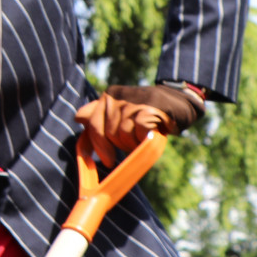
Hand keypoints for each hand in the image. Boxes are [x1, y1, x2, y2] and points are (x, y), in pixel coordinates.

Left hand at [74, 83, 200, 166]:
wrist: (179, 101)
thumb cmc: (148, 113)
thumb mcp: (122, 112)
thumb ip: (100, 114)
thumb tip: (78, 117)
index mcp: (107, 97)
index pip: (93, 125)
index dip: (99, 146)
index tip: (108, 161)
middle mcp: (116, 96)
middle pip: (109, 134)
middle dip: (122, 144)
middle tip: (136, 140)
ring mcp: (131, 100)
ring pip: (124, 135)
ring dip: (135, 142)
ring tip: (145, 135)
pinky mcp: (148, 107)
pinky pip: (139, 132)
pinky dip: (146, 137)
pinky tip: (153, 132)